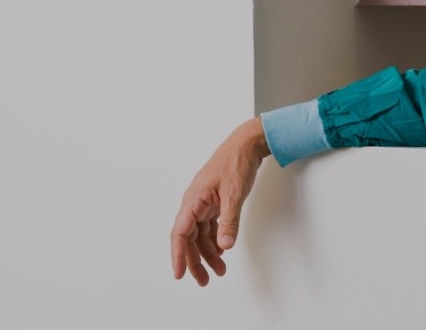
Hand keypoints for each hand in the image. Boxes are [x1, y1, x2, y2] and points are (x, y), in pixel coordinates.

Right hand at [170, 116, 270, 285]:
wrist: (247, 145)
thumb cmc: (236, 163)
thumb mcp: (234, 194)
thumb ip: (229, 222)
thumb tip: (224, 246)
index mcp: (193, 200)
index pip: (179, 233)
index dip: (178, 255)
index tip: (179, 274)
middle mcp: (194, 204)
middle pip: (188, 239)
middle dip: (195, 261)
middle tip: (204, 281)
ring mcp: (204, 204)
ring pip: (200, 235)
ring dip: (208, 254)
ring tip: (219, 271)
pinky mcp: (214, 203)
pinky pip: (210, 227)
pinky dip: (215, 241)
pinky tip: (222, 252)